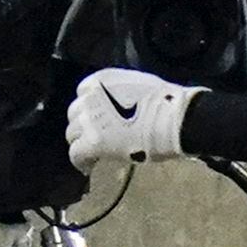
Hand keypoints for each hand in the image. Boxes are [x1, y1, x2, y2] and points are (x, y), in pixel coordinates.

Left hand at [65, 67, 200, 169]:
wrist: (173, 118)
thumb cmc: (165, 101)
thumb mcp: (138, 84)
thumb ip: (121, 92)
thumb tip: (121, 104)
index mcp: (100, 80)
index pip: (83, 92)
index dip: (90, 107)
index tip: (99, 116)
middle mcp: (89, 97)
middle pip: (75, 114)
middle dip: (84, 125)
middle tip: (98, 136)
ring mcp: (89, 121)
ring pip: (72, 134)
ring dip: (82, 142)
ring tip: (95, 153)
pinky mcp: (91, 143)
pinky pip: (76, 154)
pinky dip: (82, 161)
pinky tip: (90, 167)